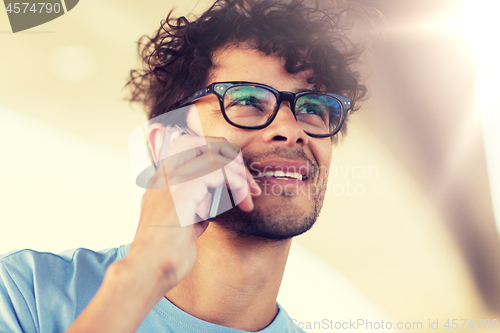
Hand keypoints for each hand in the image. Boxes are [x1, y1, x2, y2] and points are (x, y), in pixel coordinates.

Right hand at [125, 131, 260, 291]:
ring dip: (241, 175)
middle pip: (208, 143)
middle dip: (235, 160)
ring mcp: (173, 178)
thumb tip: (215, 198)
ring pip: (217, 154)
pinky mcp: (183, 189)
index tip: (239, 181)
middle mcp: (166, 173)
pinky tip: (243, 204)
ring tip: (249, 197)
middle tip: (249, 187)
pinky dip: (238, 185)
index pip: (194, 145)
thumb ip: (198, 204)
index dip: (222, 156)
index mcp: (165, 178)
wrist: (152, 269)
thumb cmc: (169, 252)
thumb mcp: (186, 220)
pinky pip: (220, 172)